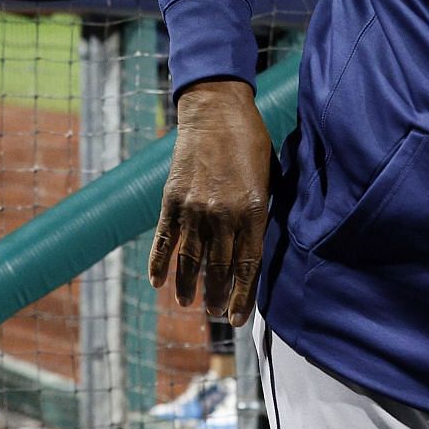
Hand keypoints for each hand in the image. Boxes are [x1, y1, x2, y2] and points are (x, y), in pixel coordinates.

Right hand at [147, 80, 270, 326]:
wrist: (216, 109)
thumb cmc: (251, 140)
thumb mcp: (270, 176)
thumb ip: (264, 211)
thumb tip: (261, 245)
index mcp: (252, 210)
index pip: (248, 266)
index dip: (243, 296)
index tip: (238, 319)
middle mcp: (223, 215)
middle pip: (220, 269)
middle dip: (219, 296)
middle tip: (217, 312)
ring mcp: (194, 208)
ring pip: (190, 260)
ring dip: (189, 286)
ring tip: (190, 304)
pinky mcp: (173, 200)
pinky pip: (165, 240)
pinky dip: (160, 263)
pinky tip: (158, 283)